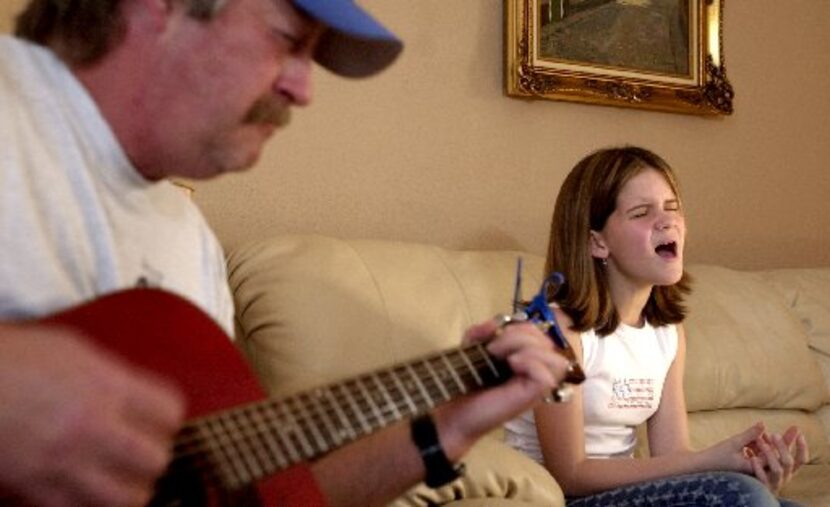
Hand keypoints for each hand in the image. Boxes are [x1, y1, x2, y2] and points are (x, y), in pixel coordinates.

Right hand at [0, 324, 184, 506]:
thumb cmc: (9, 357)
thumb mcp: (70, 350)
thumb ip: (110, 376)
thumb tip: (134, 394)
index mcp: (106, 386)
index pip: (170, 411)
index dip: (168, 415)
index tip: (159, 417)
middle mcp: (91, 426)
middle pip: (156, 459)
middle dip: (153, 455)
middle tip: (140, 449)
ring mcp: (63, 462)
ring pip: (127, 498)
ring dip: (129, 489)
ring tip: (120, 477)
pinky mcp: (34, 487)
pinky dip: (89, 505)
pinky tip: (85, 491)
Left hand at [434, 318, 569, 457]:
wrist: (454, 412)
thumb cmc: (466, 383)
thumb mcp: (470, 349)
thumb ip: (481, 332)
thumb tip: (494, 323)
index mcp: (526, 360)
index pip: (541, 335)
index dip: (520, 327)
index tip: (493, 339)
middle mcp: (535, 373)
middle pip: (549, 343)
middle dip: (520, 336)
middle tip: (495, 350)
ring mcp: (535, 387)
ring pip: (556, 360)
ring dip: (529, 349)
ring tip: (506, 358)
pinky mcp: (531, 398)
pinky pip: (548, 377)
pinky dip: (531, 364)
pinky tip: (512, 365)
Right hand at [703, 422, 767, 473]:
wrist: (702, 466)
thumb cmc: (716, 456)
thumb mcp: (734, 442)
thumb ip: (750, 434)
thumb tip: (763, 423)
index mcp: (754, 469)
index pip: (772, 457)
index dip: (773, 444)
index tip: (770, 433)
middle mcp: (754, 473)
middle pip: (770, 458)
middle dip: (770, 445)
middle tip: (769, 433)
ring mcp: (750, 472)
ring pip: (763, 457)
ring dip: (761, 446)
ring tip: (756, 435)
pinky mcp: (746, 469)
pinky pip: (756, 459)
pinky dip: (754, 450)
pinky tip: (748, 443)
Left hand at [746, 426, 808, 494]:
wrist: (736, 482)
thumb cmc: (748, 465)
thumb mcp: (759, 452)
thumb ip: (768, 440)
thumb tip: (768, 423)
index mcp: (787, 469)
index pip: (801, 459)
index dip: (802, 447)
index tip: (798, 430)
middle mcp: (783, 476)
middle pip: (789, 462)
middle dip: (782, 447)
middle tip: (774, 434)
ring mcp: (773, 482)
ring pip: (777, 470)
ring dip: (770, 454)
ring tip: (760, 441)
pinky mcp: (761, 486)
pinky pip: (762, 478)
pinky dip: (758, 468)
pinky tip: (751, 457)